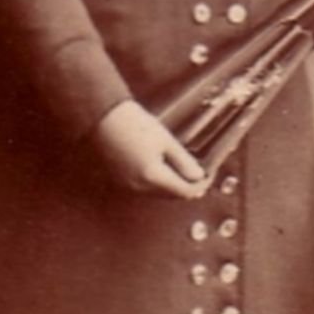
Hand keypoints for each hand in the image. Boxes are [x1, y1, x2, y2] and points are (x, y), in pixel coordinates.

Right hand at [90, 100, 207, 198]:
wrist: (103, 117)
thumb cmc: (133, 124)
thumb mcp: (165, 140)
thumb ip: (183, 161)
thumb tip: (198, 176)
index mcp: (153, 177)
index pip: (185, 191)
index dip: (201, 184)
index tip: (209, 173)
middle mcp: (140, 188)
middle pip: (172, 196)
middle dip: (188, 185)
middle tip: (199, 171)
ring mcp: (128, 186)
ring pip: (159, 193)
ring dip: (173, 185)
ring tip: (183, 168)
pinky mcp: (121, 181)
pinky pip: (146, 188)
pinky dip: (159, 182)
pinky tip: (163, 168)